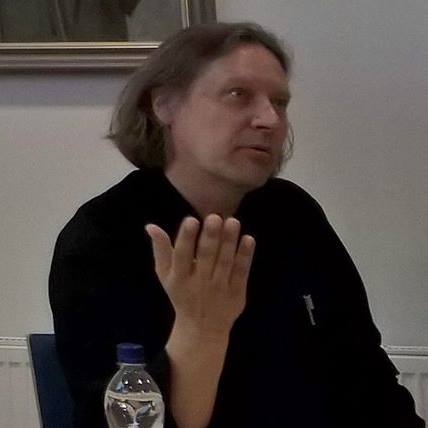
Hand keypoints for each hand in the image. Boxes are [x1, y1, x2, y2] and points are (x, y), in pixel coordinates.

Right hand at [145, 214, 255, 337]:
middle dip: (210, 237)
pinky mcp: (236, 293)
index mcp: (179, 277)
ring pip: (225, 262)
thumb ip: (160, 249)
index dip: (186, 238)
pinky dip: (245, 256)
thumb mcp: (165, 275)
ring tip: (233, 221)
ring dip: (229, 242)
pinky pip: (241, 272)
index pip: (182, 255)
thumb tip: (151, 226)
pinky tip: (249, 239)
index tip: (191, 220)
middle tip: (215, 217)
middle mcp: (199, 282)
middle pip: (206, 257)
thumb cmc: (181, 294)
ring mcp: (219, 288)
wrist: (202, 328)